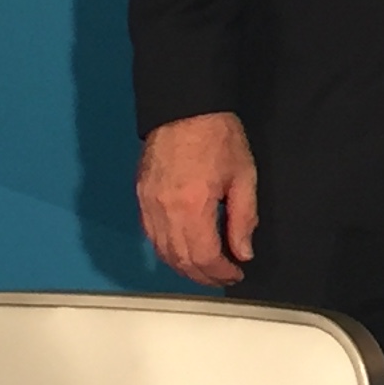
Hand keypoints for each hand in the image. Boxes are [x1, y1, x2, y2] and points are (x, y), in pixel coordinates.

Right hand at [137, 110, 256, 286]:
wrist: (184, 107)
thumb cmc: (219, 137)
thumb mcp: (243, 176)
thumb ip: (243, 218)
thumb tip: (243, 252)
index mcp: (192, 206)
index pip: (203, 256)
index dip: (220, 272)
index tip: (236, 274)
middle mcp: (164, 212)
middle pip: (180, 260)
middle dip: (203, 275)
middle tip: (223, 277)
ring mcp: (147, 205)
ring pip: (162, 251)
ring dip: (183, 267)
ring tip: (206, 270)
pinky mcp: (140, 197)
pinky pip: (151, 235)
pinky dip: (166, 250)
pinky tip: (182, 251)